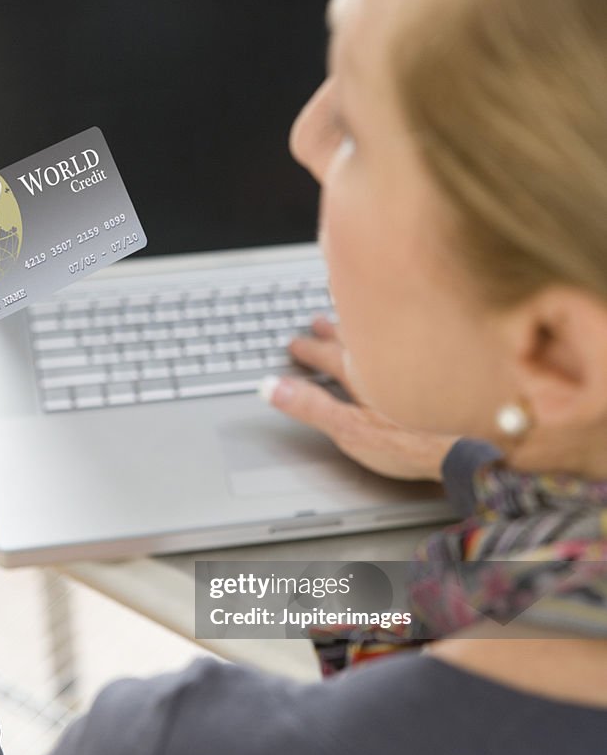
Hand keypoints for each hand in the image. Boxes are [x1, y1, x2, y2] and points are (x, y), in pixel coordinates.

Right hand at [261, 315, 459, 481]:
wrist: (482, 439)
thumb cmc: (420, 438)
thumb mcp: (351, 428)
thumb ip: (310, 407)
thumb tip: (272, 387)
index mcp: (364, 369)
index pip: (328, 355)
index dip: (309, 350)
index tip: (296, 343)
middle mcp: (392, 354)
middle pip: (356, 335)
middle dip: (333, 330)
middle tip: (317, 322)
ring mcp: (423, 354)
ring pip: (388, 328)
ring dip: (367, 322)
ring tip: (356, 316)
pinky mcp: (451, 361)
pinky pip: (420, 330)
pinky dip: (408, 325)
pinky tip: (415, 330)